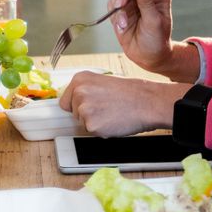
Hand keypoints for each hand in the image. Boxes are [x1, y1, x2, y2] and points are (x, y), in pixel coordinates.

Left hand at [59, 73, 183, 136]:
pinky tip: (113, 121)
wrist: (147, 102)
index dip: (77, 106)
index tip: (89, 106)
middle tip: (106, 108)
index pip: (65, 101)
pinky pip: (92, 132)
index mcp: (80, 79)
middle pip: (73, 113)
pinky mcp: (92, 125)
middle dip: (87, 114)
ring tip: (111, 113)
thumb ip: (85, 90)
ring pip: (82, 123)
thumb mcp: (102, 82)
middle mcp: (79, 92)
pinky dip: (102, 130)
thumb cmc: (130, 93)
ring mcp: (84, 109)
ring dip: (95, 122)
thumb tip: (73, 101)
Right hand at [107, 0, 178, 73]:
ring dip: (118, 3)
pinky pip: (111, 4)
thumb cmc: (157, 40)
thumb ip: (149, 3)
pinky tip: (122, 27)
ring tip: (124, 23)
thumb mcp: (156, 23)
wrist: (148, 56)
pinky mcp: (120, 10)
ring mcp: (131, 1)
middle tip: (122, 2)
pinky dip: (115, 15)